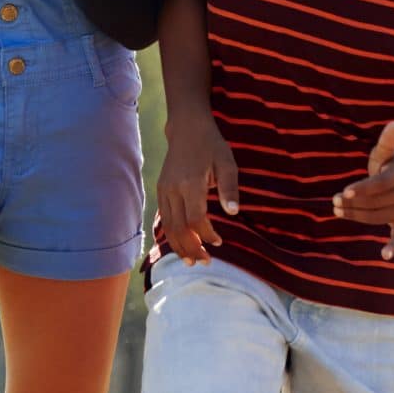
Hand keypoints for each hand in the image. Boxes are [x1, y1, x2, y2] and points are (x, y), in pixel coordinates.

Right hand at [157, 113, 239, 263]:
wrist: (187, 130)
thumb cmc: (212, 147)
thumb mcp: (227, 163)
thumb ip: (229, 188)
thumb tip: (232, 212)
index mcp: (190, 183)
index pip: (196, 218)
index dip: (206, 234)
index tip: (219, 242)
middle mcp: (172, 189)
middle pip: (178, 227)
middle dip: (191, 248)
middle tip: (205, 262)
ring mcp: (163, 190)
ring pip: (167, 226)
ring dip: (179, 246)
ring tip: (192, 261)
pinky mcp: (161, 191)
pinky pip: (164, 218)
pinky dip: (172, 235)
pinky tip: (182, 245)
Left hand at [333, 121, 393, 259]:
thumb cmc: (391, 166)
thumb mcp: (386, 154)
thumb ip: (386, 141)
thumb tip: (393, 124)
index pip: (380, 184)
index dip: (362, 188)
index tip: (344, 192)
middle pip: (376, 202)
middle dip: (353, 202)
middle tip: (335, 201)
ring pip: (378, 217)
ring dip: (356, 215)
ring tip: (339, 209)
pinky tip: (385, 254)